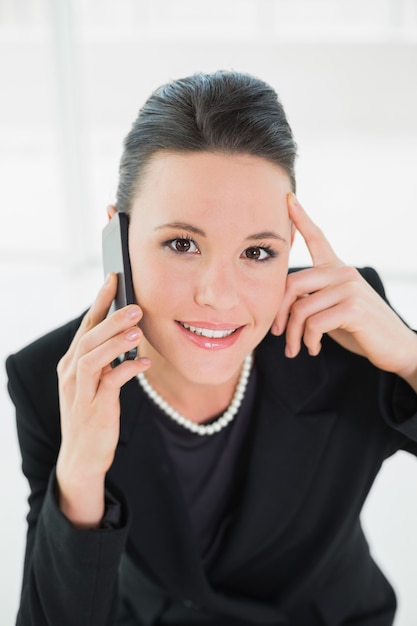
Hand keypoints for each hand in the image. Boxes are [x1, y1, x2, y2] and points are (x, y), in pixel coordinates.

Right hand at [56, 273, 149, 526]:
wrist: (82, 456)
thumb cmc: (92, 414)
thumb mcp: (95, 382)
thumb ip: (105, 358)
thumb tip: (126, 331)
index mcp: (72, 363)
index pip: (86, 325)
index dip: (100, 301)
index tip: (114, 278)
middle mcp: (71, 373)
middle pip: (89, 337)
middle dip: (111, 319)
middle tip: (136, 305)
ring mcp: (81, 391)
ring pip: (93, 357)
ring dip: (116, 341)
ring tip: (138, 329)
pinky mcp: (95, 408)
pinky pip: (110, 383)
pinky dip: (127, 370)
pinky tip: (144, 362)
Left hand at [272, 194, 416, 389]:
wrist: (394, 347)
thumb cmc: (359, 329)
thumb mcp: (333, 308)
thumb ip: (313, 297)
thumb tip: (284, 300)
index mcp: (337, 269)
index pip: (317, 237)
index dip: (300, 218)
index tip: (287, 198)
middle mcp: (343, 272)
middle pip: (291, 283)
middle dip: (280, 313)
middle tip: (278, 334)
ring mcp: (349, 287)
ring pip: (300, 308)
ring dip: (293, 334)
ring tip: (297, 348)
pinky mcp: (353, 307)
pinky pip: (314, 323)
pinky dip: (309, 340)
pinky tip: (314, 348)